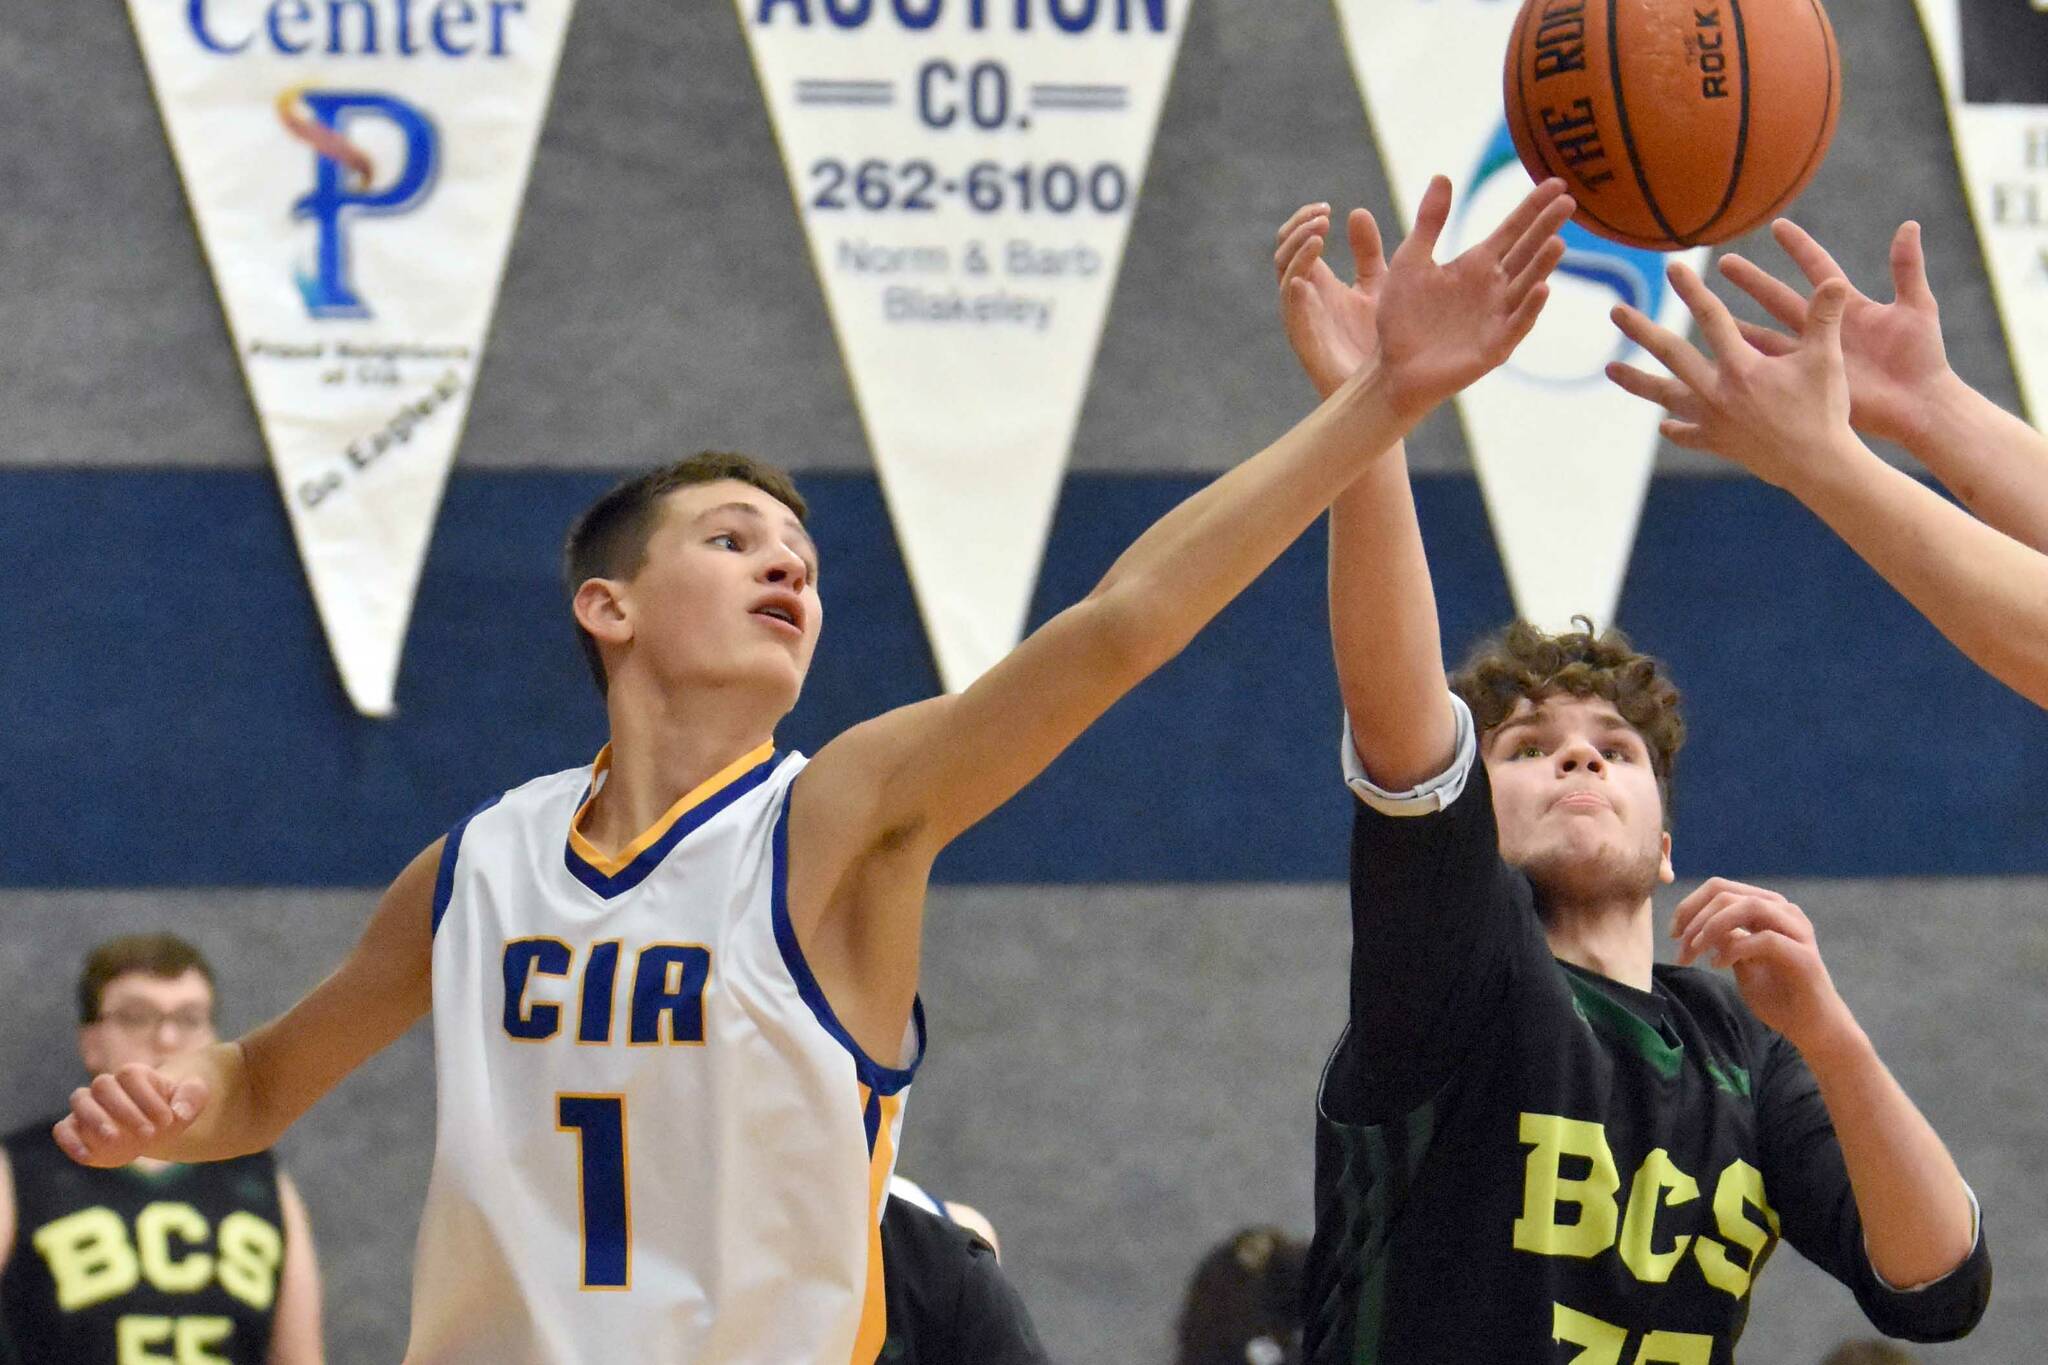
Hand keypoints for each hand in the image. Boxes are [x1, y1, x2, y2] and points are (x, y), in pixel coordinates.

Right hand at [53, 1064, 207, 1167]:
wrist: (153, 1130)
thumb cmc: (172, 1110)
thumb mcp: (192, 1099)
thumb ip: (192, 1097)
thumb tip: (179, 1112)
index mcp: (133, 1074)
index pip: (130, 1075)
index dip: (148, 1097)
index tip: (168, 1119)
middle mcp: (107, 1086)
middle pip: (103, 1085)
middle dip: (125, 1109)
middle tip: (149, 1133)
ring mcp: (88, 1106)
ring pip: (79, 1101)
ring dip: (95, 1120)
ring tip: (115, 1139)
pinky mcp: (76, 1129)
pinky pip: (62, 1129)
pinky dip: (70, 1141)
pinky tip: (88, 1155)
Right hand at [1274, 201, 1387, 399]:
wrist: (1387, 386)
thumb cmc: (1378, 339)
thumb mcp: (1378, 284)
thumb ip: (1367, 252)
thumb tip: (1355, 212)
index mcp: (1318, 280)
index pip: (1297, 241)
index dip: (1304, 220)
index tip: (1327, 207)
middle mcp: (1304, 296)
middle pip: (1284, 253)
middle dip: (1298, 230)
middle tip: (1323, 217)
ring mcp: (1302, 318)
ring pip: (1284, 277)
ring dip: (1297, 253)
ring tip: (1319, 235)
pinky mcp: (1306, 342)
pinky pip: (1291, 314)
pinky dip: (1294, 292)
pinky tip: (1306, 276)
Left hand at [1369, 176, 1572, 420]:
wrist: (1391, 367)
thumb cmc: (1401, 316)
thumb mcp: (1411, 261)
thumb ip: (1429, 222)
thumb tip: (1443, 175)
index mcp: (1476, 264)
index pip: (1513, 229)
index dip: (1533, 206)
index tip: (1558, 182)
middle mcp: (1494, 287)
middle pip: (1527, 251)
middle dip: (1546, 227)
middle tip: (1570, 201)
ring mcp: (1497, 316)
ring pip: (1527, 285)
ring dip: (1543, 265)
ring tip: (1558, 241)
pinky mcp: (1494, 346)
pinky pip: (1516, 324)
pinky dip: (1530, 308)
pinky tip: (1542, 288)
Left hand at [1607, 263, 1860, 490]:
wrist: (1818, 467)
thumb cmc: (1824, 411)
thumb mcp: (1826, 360)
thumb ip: (1824, 318)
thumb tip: (1834, 281)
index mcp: (1742, 368)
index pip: (1712, 319)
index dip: (1693, 291)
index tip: (1674, 267)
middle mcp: (1717, 392)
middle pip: (1671, 354)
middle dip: (1642, 330)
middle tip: (1615, 310)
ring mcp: (1712, 420)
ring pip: (1666, 395)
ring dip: (1637, 381)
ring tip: (1609, 369)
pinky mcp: (1717, 443)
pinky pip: (1688, 434)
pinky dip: (1676, 428)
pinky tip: (1665, 424)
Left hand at [1673, 877, 1854, 1054]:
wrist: (1812, 1028)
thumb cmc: (1777, 995)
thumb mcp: (1740, 962)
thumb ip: (1724, 939)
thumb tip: (1696, 926)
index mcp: (1767, 909)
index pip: (1720, 888)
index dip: (1689, 906)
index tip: (1673, 932)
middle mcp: (1784, 912)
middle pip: (1727, 893)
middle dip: (1695, 918)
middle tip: (1680, 948)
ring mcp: (1797, 931)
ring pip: (1748, 907)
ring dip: (1713, 926)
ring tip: (1696, 951)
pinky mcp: (1803, 955)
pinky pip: (1764, 939)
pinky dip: (1734, 948)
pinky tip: (1718, 965)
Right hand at [1716, 220, 1953, 448]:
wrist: (1920, 404)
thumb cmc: (1923, 357)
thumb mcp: (1917, 307)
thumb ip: (1907, 267)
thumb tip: (1908, 224)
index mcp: (1849, 306)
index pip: (1818, 268)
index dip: (1799, 247)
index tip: (1776, 225)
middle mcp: (1825, 327)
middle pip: (1780, 297)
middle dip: (1752, 280)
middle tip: (1724, 262)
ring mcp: (1812, 355)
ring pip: (1765, 334)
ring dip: (1737, 323)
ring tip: (1706, 309)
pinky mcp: (1807, 381)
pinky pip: (1769, 370)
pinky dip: (1746, 364)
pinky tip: (1720, 358)